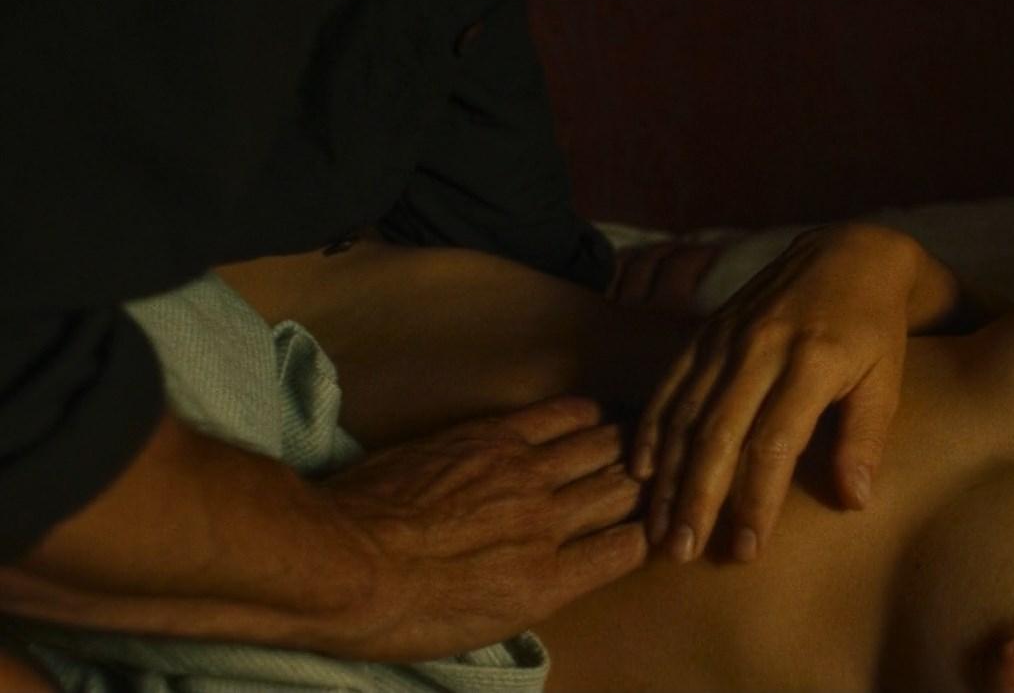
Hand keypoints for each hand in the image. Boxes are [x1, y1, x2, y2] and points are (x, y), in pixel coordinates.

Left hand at [321, 396, 646, 660]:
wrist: (343, 563)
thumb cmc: (399, 611)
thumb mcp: (481, 626)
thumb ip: (533, 592)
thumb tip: (555, 572)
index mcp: (548, 583)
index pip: (627, 548)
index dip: (640, 535)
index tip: (638, 529)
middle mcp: (549, 525)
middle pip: (623, 491)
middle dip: (640, 486)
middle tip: (643, 479)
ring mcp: (524, 476)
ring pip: (603, 448)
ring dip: (621, 446)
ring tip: (626, 444)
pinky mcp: (493, 437)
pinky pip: (560, 416)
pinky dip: (585, 415)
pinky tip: (593, 415)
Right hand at [634, 224, 919, 563]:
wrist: (850, 254)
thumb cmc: (874, 330)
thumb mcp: (887, 381)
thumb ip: (866, 440)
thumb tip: (853, 501)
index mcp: (812, 362)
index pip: (773, 443)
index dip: (756, 500)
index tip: (746, 548)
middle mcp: (761, 347)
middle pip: (718, 433)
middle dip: (697, 498)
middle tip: (683, 551)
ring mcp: (728, 336)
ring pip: (686, 413)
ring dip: (669, 475)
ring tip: (659, 528)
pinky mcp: (708, 330)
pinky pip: (671, 382)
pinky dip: (652, 426)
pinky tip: (642, 471)